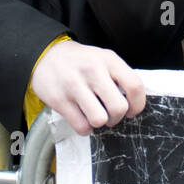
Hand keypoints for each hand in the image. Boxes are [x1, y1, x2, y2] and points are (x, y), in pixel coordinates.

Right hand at [29, 40, 146, 135]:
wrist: (46, 56)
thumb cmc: (80, 61)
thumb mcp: (103, 59)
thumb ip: (119, 76)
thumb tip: (134, 102)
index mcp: (108, 60)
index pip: (135, 86)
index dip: (138, 104)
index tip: (132, 110)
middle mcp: (92, 71)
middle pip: (118, 107)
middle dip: (117, 117)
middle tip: (111, 114)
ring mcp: (74, 85)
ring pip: (100, 120)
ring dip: (100, 123)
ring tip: (95, 115)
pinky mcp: (59, 99)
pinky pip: (81, 126)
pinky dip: (85, 128)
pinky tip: (82, 117)